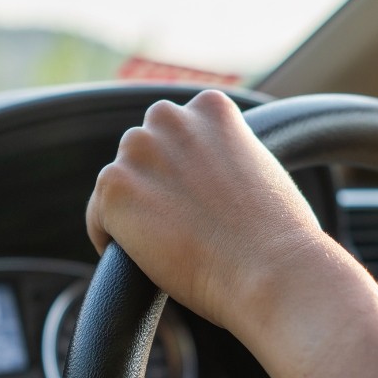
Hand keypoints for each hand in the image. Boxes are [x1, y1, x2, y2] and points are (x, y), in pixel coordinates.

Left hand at [87, 90, 332, 331]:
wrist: (271, 270)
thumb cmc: (279, 237)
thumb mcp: (261, 172)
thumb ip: (226, 158)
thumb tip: (205, 181)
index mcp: (211, 107)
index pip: (176, 133)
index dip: (183, 172)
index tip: (196, 202)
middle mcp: (170, 118)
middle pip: (142, 151)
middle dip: (154, 185)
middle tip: (181, 228)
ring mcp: (138, 150)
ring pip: (120, 184)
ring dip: (135, 212)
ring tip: (168, 246)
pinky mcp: (113, 188)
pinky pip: (98, 218)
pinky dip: (113, 241)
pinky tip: (145, 260)